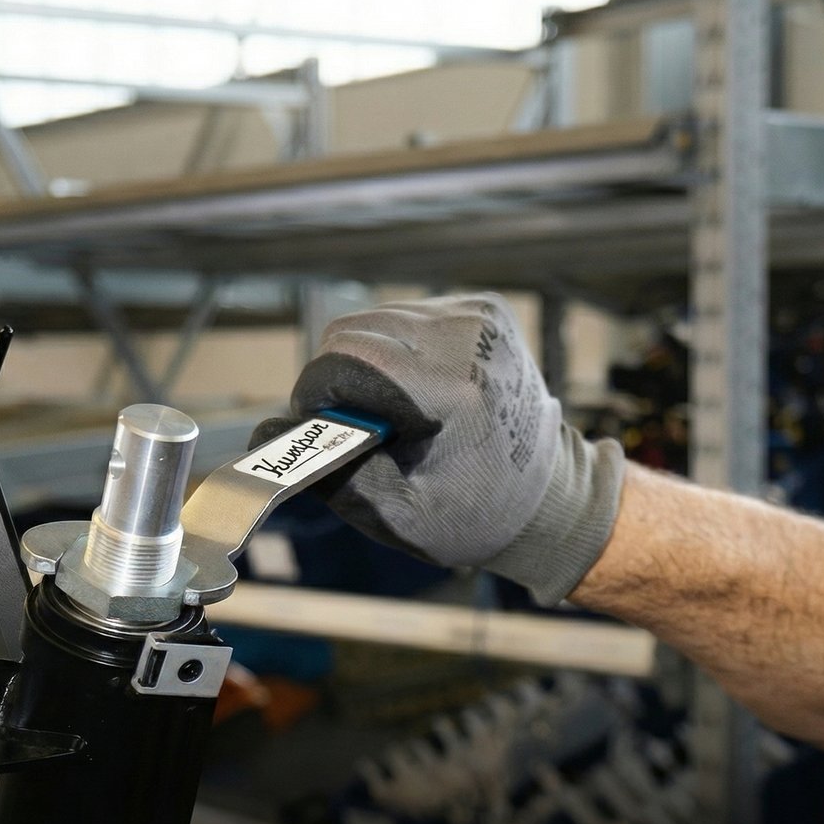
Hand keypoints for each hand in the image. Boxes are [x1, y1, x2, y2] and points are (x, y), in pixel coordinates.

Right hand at [253, 294, 623, 604]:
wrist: (550, 494)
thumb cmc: (478, 512)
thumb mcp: (400, 516)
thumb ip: (332, 475)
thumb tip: (272, 434)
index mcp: (454, 390)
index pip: (345, 360)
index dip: (320, 399)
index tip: (336, 435)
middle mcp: (470, 338)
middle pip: (353, 333)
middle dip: (341, 380)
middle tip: (365, 429)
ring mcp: (480, 316)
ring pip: (375, 320)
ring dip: (368, 365)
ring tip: (399, 413)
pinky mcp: (483, 307)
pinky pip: (407, 317)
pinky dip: (399, 353)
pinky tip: (422, 392)